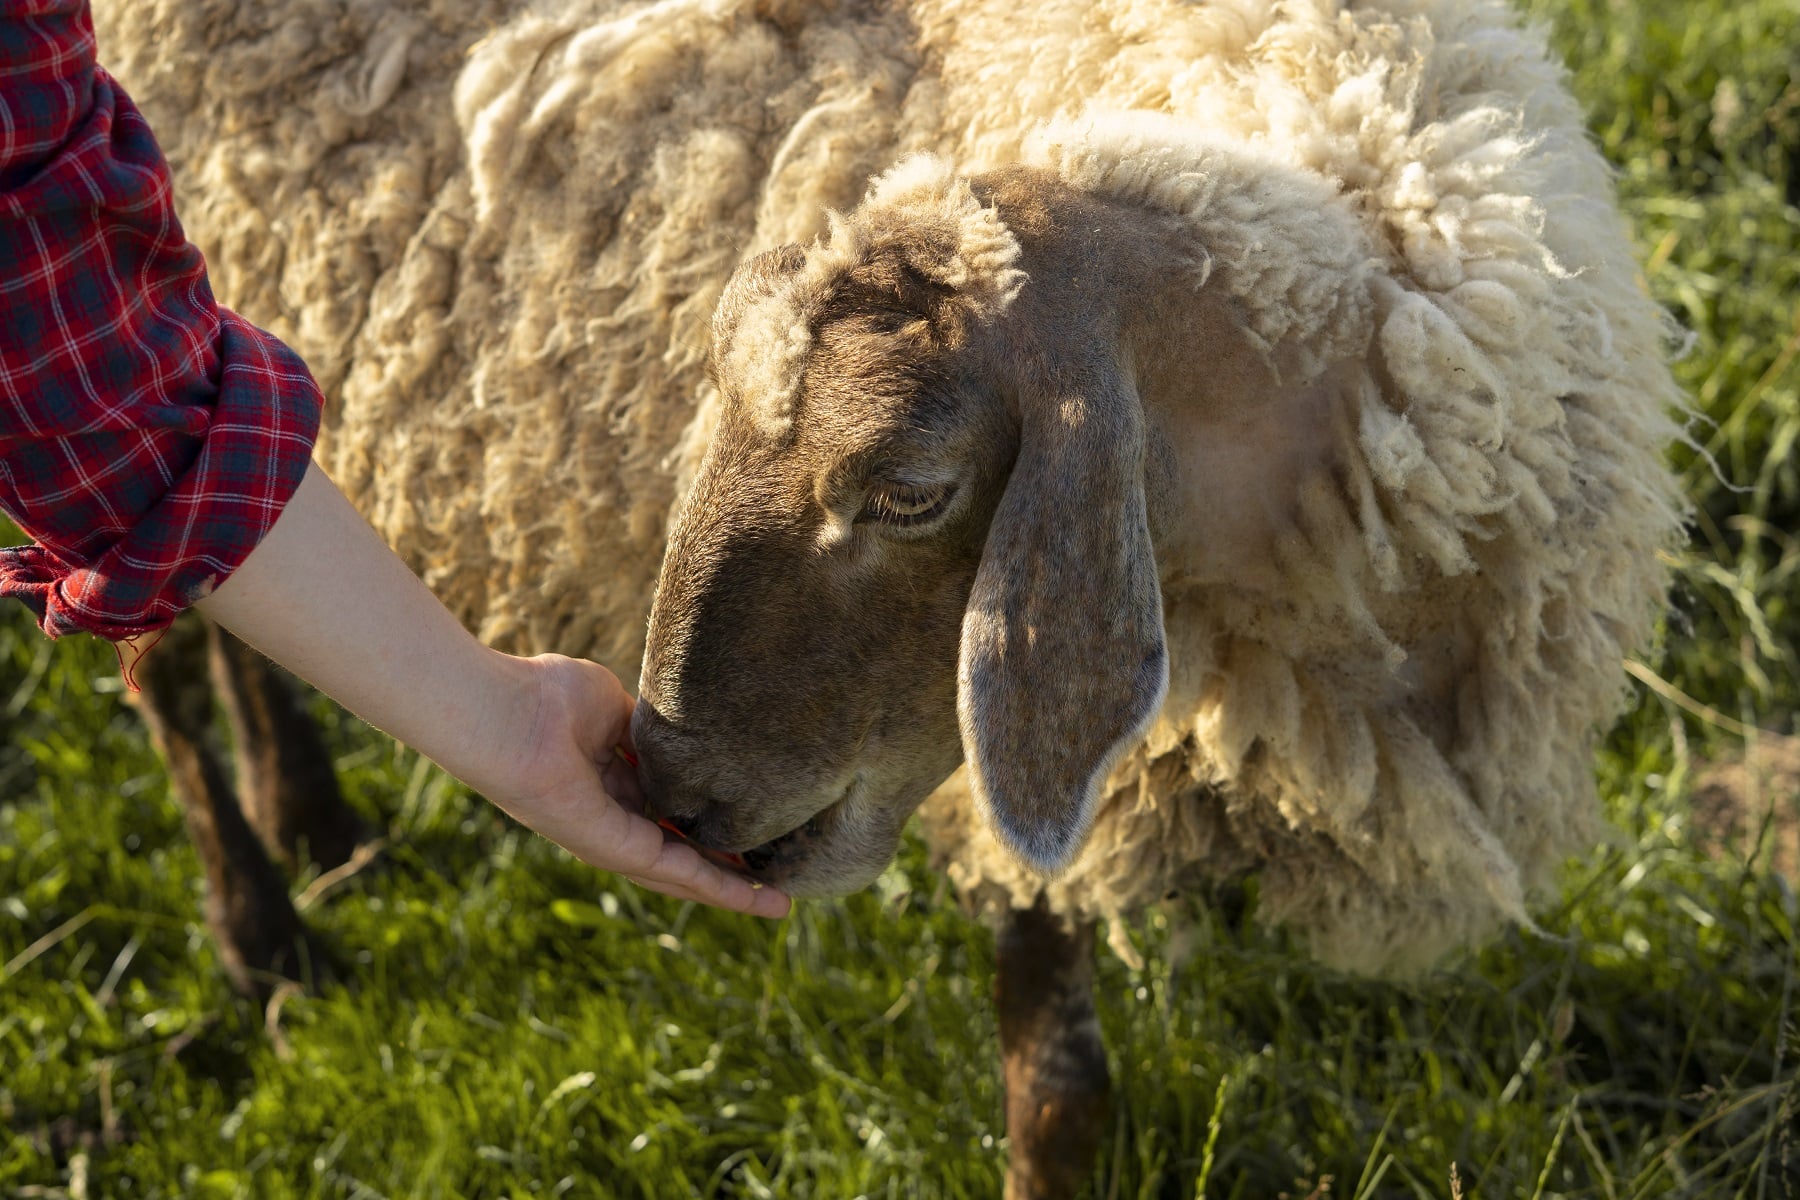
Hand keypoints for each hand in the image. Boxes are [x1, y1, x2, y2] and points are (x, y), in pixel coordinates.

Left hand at [467, 653, 790, 917]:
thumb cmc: (546, 698)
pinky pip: (672, 870)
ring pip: (682, 871)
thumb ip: (648, 727)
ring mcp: (610, 840)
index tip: (747, 822)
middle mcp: (611, 819)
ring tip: (777, 903)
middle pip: (680, 850)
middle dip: (726, 866)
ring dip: (730, 889)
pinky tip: (751, 897)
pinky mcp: (610, 849)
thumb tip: (684, 735)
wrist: (506, 712)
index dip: (707, 819)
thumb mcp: (613, 706)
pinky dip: (714, 885)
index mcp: (608, 782)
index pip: (669, 810)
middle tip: (772, 879)